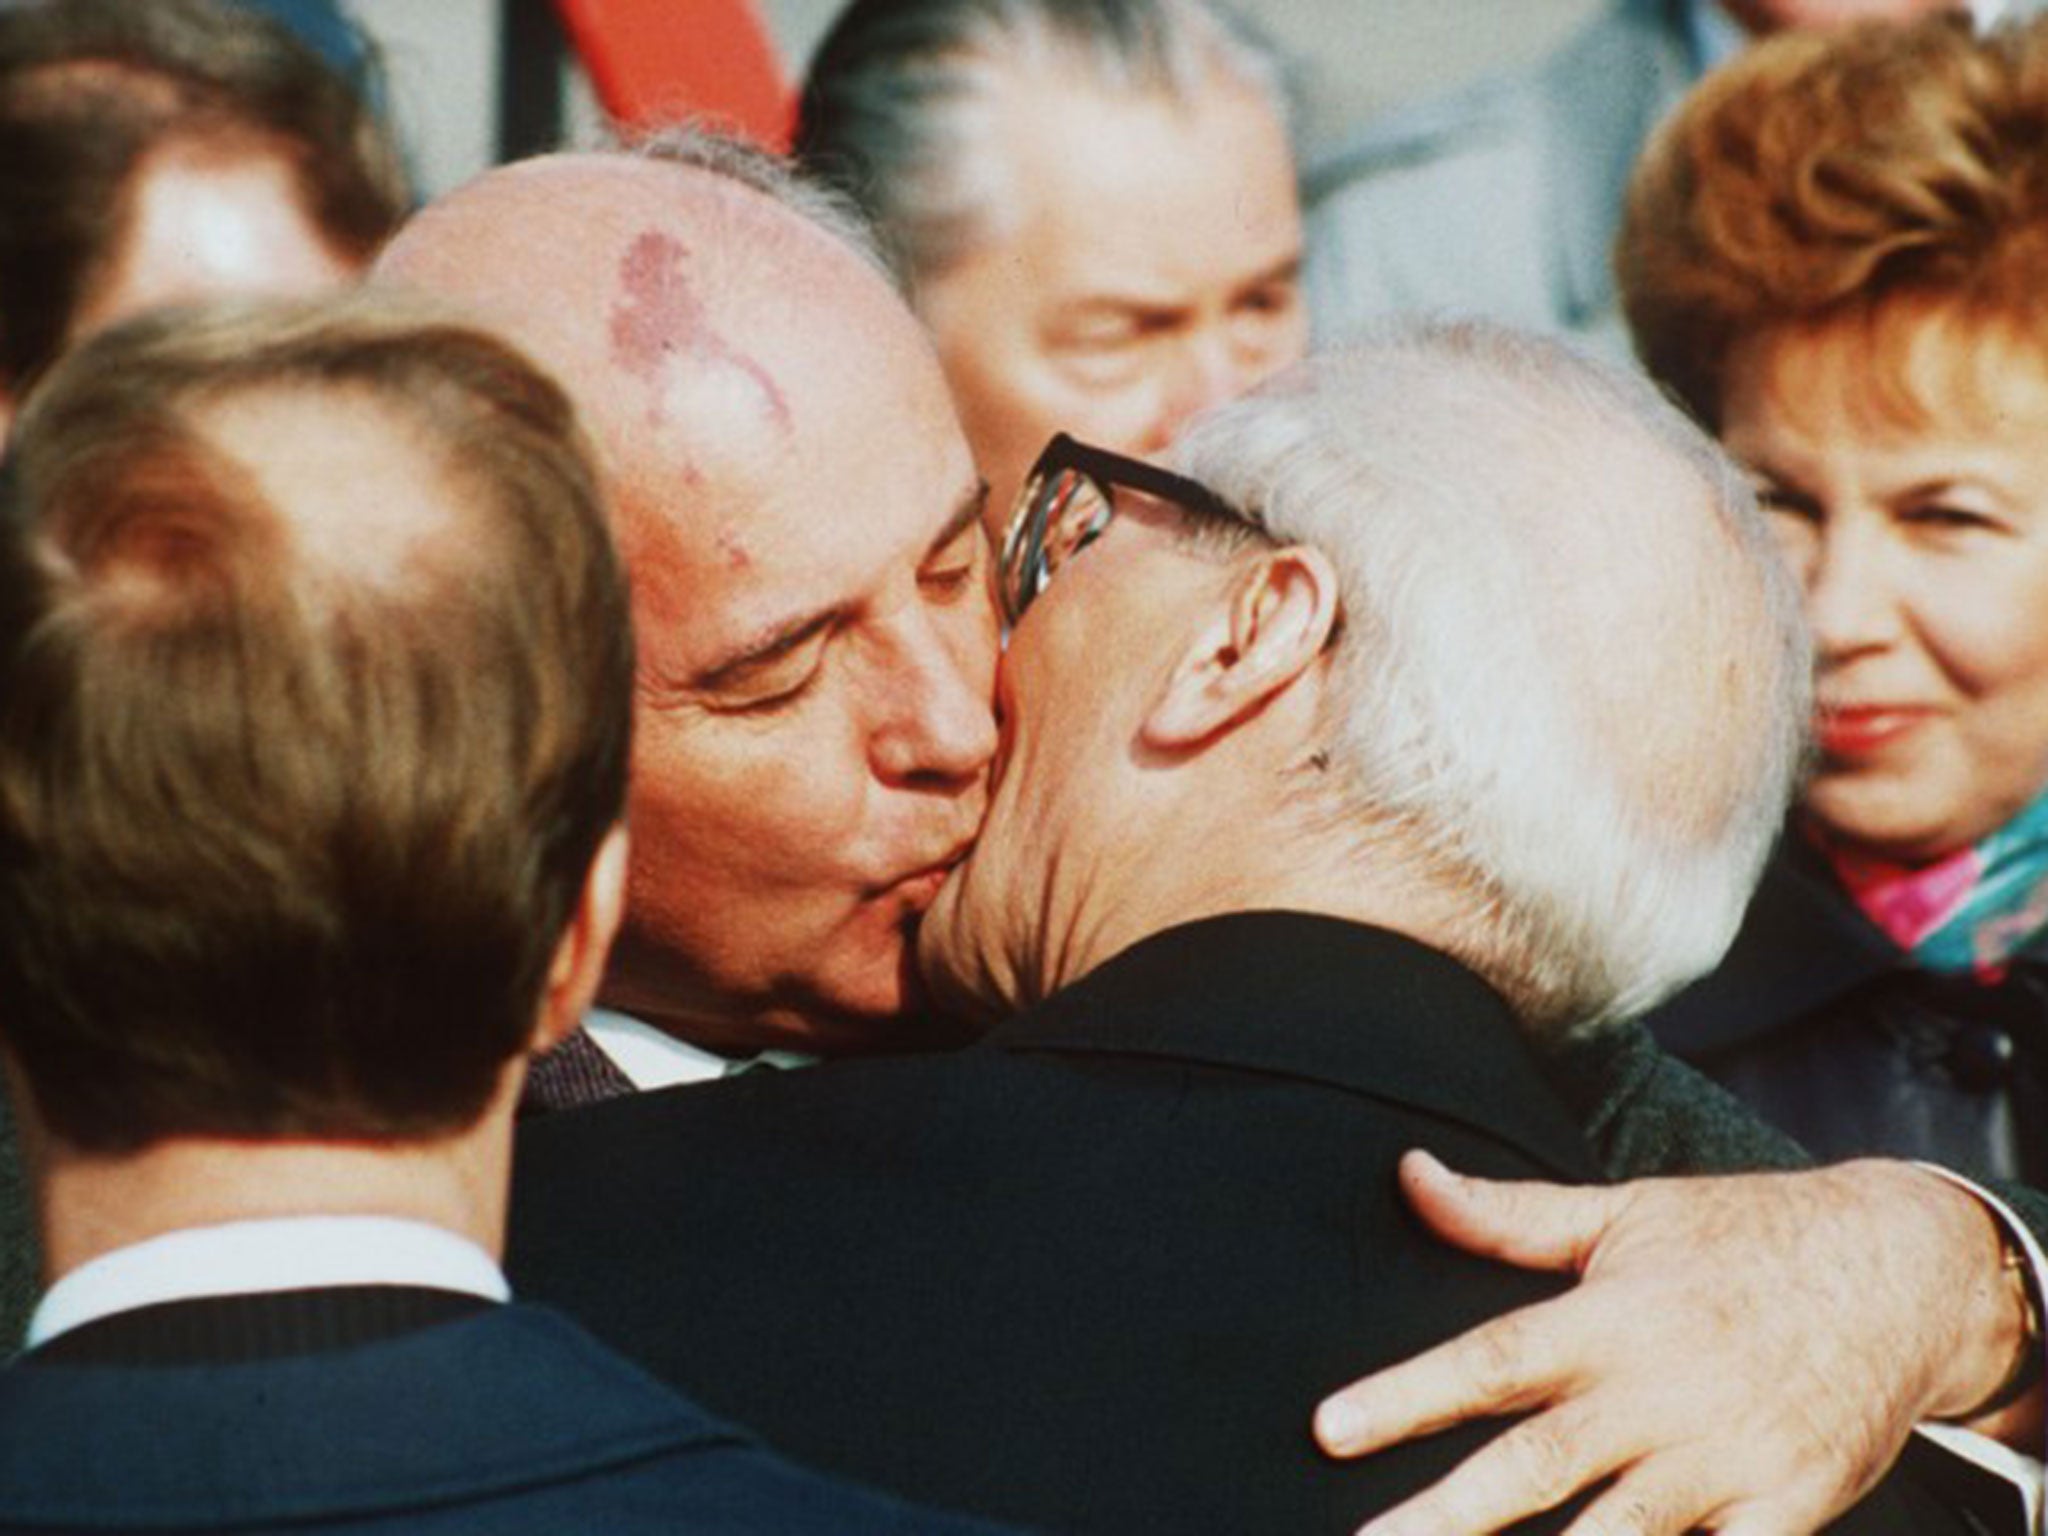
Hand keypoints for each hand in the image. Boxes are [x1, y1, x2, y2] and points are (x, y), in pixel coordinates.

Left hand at [1313, 1151, 2025, 1534]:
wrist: (1901, 1272)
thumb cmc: (1744, 1237)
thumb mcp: (1623, 1212)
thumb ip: (1508, 1215)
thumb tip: (1408, 1173)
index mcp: (1609, 1320)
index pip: (1488, 1364)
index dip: (1405, 1397)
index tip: (1328, 1429)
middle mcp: (1657, 1396)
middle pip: (1532, 1469)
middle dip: (1445, 1518)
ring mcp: (1723, 1461)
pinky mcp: (1787, 1510)